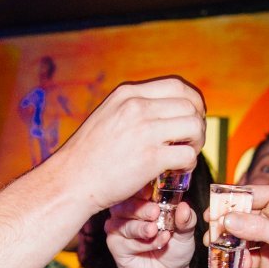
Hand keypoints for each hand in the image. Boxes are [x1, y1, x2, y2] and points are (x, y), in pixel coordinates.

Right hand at [48, 77, 205, 210]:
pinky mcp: (150, 158)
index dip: (192, 102)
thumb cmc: (88, 155)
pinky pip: (187, 154)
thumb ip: (132, 109)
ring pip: (194, 126)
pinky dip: (189, 163)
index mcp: (128, 94)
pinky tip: (178, 170)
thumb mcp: (107, 115)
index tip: (192, 116)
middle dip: (198, 123)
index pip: (177, 86)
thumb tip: (161, 111)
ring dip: (197, 142)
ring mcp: (145, 132)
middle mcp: (137, 107)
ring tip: (186, 154)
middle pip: (190, 105)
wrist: (71, 181)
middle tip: (191, 140)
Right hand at [105, 190, 195, 267]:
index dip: (143, 188)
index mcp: (143, 201)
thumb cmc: (175, 248)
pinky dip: (143, 243)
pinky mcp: (115, 244)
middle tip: (155, 212)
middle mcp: (127, 211)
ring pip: (124, 222)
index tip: (153, 191)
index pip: (139, 188)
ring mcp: (118, 227)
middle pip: (127, 203)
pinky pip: (124, 241)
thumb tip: (184, 206)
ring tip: (157, 231)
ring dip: (142, 227)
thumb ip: (186, 219)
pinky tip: (158, 244)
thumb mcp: (186, 231)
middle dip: (142, 208)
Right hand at [217, 184, 268, 267]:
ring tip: (215, 251)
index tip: (212, 213)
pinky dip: (236, 260)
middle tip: (210, 235)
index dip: (230, 203)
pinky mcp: (265, 256)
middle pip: (241, 215)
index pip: (251, 194)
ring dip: (227, 244)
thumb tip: (227, 219)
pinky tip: (232, 267)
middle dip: (225, 225)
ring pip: (240, 235)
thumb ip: (256, 227)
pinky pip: (243, 254)